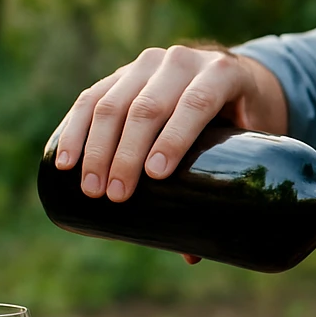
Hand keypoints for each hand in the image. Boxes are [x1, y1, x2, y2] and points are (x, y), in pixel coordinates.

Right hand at [50, 44, 288, 202]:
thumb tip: (192, 254)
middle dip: (127, 154)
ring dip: (97, 148)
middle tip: (116, 196)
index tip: (155, 175)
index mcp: (222, 74)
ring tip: (91, 189)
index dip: (174, 138)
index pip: (195, 103)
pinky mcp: (121, 73)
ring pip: (113, 102)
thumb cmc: (244, 120)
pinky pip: (91, 99)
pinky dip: (75, 130)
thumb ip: (231, 188)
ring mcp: (148, 64)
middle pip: (149, 107)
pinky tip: (65, 161)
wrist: (231, 77)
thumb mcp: (250, 144)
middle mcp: (183, 62)